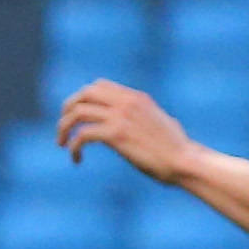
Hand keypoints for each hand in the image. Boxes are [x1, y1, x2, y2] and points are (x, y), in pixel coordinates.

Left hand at [56, 80, 199, 184]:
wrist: (185, 162)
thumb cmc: (179, 150)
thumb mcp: (163, 123)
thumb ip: (147, 116)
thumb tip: (147, 120)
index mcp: (137, 98)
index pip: (99, 85)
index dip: (83, 98)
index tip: (79, 114)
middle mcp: (127, 102)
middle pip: (84, 94)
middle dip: (68, 108)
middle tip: (64, 127)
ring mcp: (120, 117)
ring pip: (77, 113)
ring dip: (63, 127)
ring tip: (62, 143)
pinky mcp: (116, 135)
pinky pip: (82, 135)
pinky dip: (74, 147)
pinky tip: (76, 158)